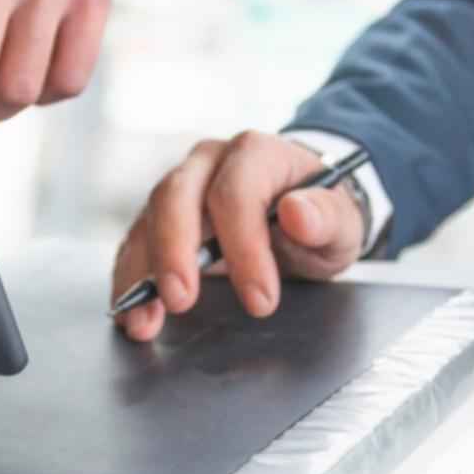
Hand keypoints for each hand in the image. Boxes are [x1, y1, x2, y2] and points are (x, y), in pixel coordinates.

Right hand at [113, 131, 368, 341]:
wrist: (302, 209)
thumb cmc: (319, 214)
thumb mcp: (342, 220)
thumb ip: (327, 216)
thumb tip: (299, 212)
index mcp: (256, 154)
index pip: (236, 193)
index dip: (244, 247)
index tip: (261, 299)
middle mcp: (209, 162)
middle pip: (175, 195)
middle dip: (173, 252)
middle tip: (182, 300)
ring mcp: (181, 187)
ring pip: (147, 219)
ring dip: (141, 272)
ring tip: (144, 320)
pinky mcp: (162, 218)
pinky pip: (137, 244)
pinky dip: (130, 281)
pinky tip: (133, 314)